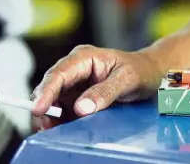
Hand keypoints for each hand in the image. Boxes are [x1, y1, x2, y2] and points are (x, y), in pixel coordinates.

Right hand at [31, 45, 160, 121]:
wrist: (151, 75)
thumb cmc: (140, 70)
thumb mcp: (127, 79)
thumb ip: (105, 92)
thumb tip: (81, 108)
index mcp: (84, 57)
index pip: (59, 74)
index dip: (45, 91)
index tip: (39, 108)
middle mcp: (76, 69)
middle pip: (51, 88)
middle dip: (45, 107)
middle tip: (45, 127)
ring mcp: (76, 84)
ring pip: (55, 101)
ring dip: (52, 116)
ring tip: (53, 131)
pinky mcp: (79, 97)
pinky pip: (65, 110)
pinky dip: (61, 120)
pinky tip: (63, 129)